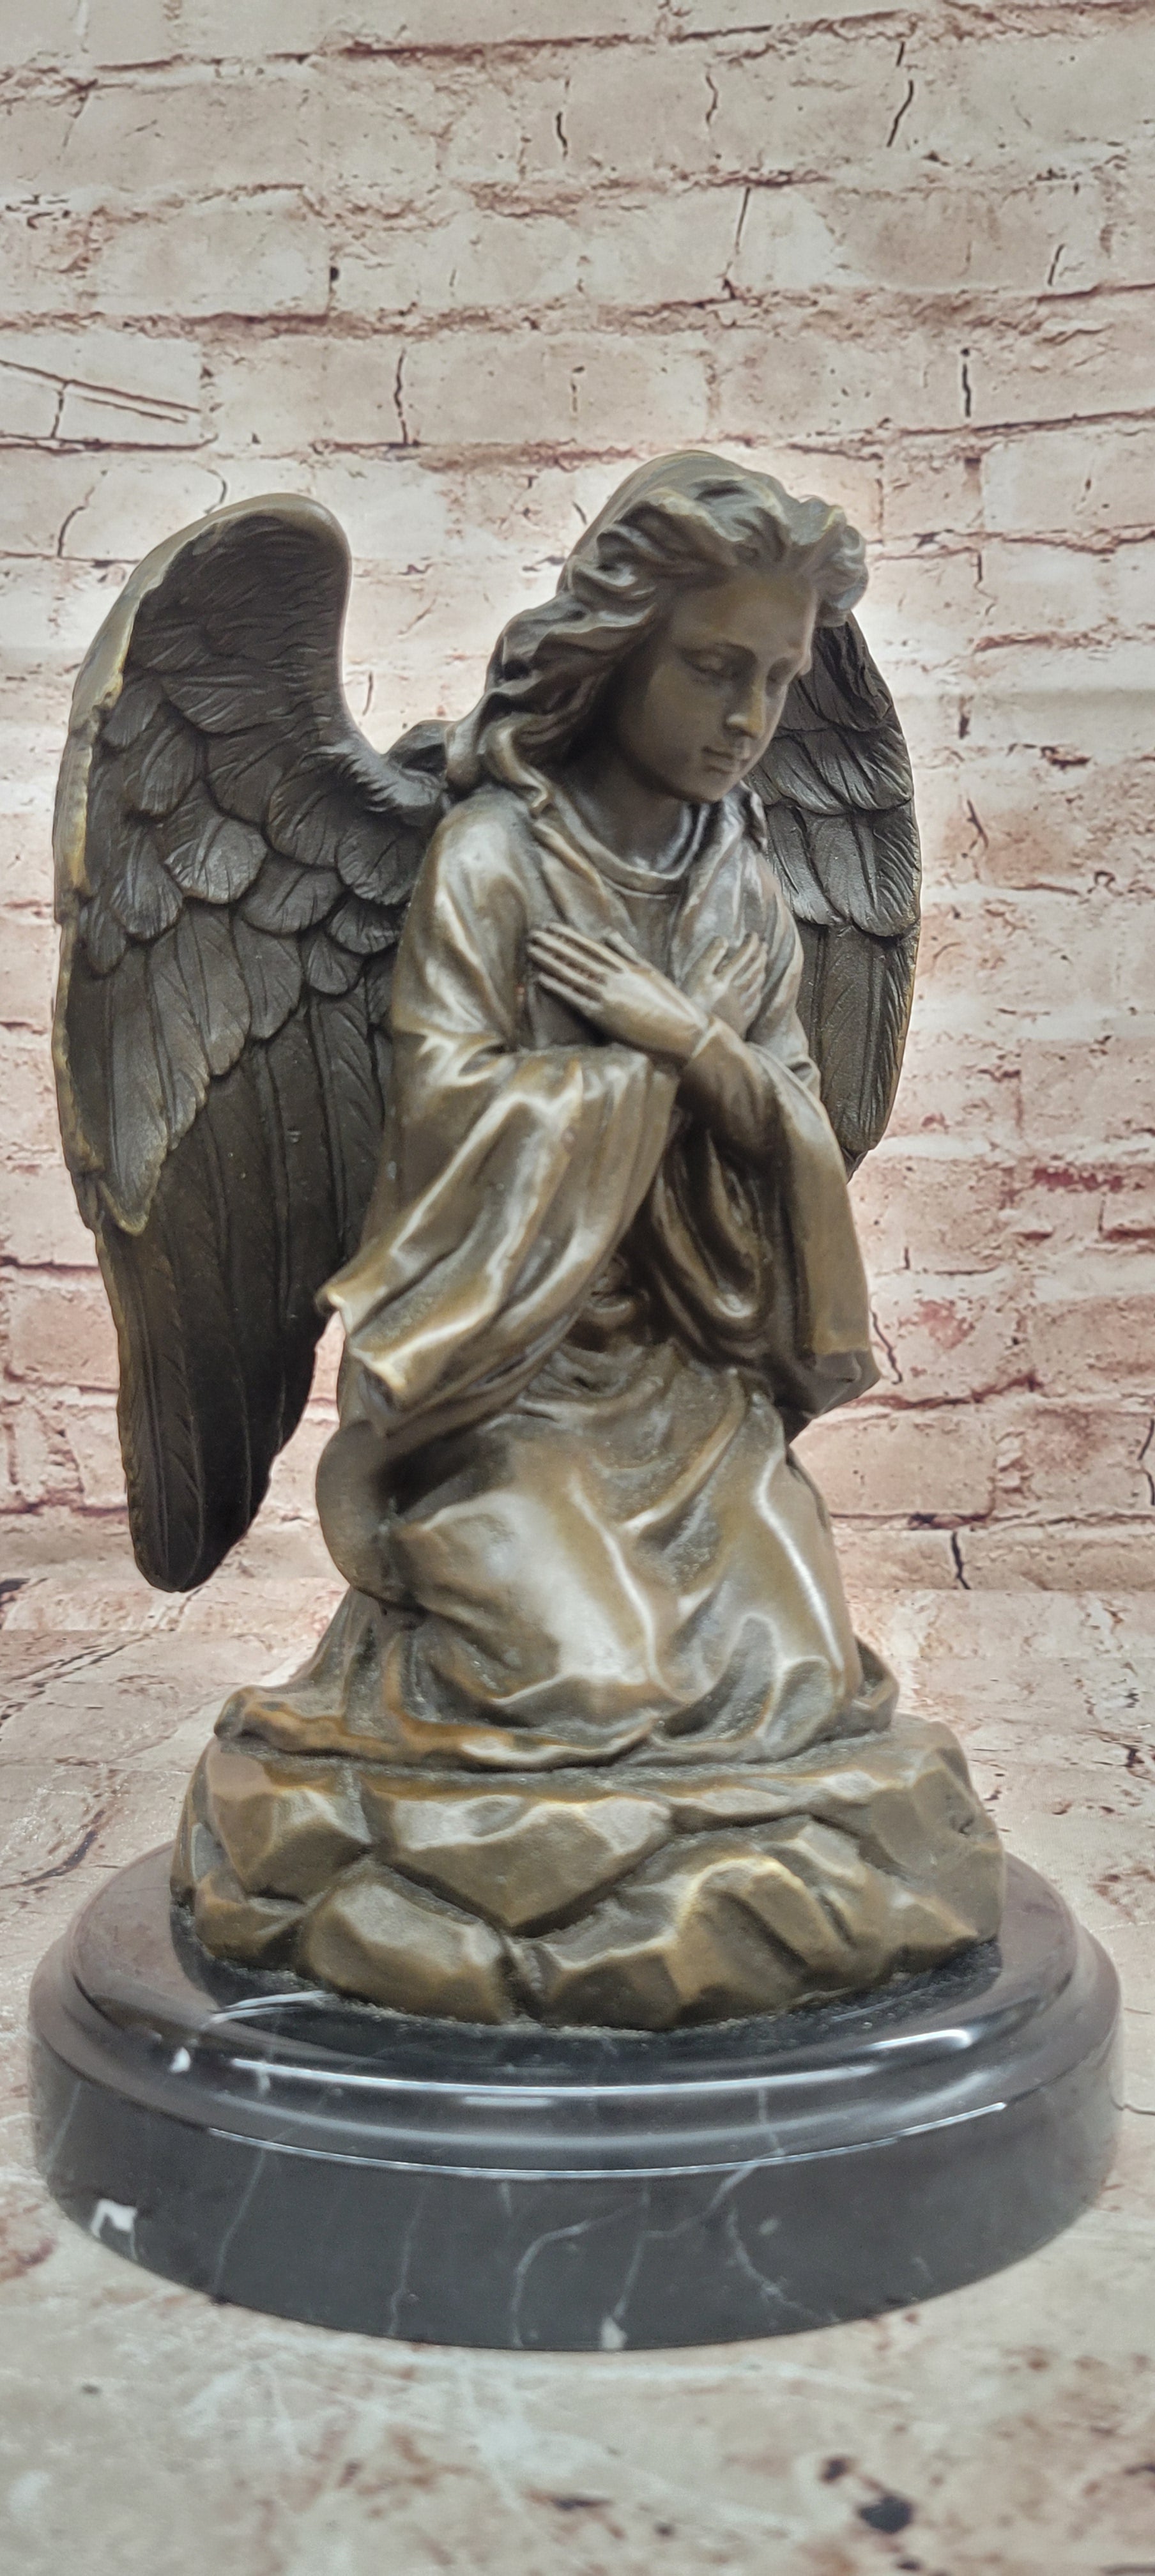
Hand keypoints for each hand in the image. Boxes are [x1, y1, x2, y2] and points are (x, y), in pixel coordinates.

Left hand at [527, 925, 707, 1066]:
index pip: (591, 947)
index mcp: (625, 966)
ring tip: (532, 951)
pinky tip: (542, 979)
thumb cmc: (668, 1003)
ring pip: (573, 974)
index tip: (551, 928)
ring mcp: (608, 995)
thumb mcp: (648, 971)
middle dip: (553, 944)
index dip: (569, 937)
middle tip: (533, 934)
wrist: (682, 1030)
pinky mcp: (604, 1016)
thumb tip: (607, 934)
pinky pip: (575, 999)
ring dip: (550, 961)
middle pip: (577, 957)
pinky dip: (558, 988)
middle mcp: (615, 977)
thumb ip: (626, 952)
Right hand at [687, 933, 764, 1035]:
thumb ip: (710, 957)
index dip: (750, 943)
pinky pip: (756, 1002)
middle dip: (760, 955)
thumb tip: (724, 940)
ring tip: (763, 961)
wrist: (694, 1039)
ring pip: (757, 985)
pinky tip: (758, 988)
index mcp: (725, 979)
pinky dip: (759, 991)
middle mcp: (737, 992)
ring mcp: (741, 1008)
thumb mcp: (694, 976)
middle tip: (763, 945)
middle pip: (754, 969)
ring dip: (762, 970)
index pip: (744, 956)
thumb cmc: (688, 1003)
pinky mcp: (741, 1022)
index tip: (753, 935)